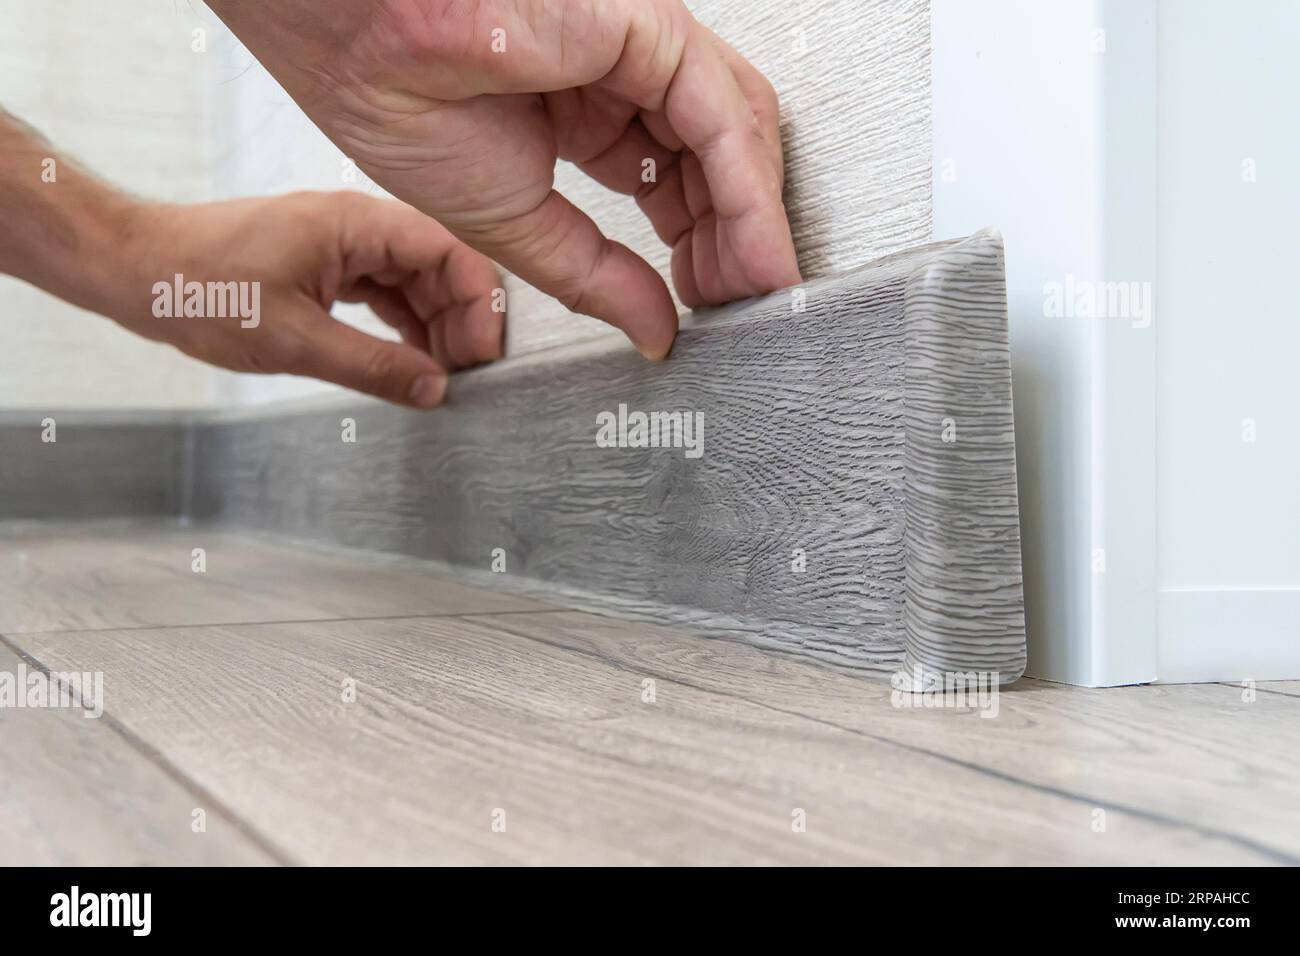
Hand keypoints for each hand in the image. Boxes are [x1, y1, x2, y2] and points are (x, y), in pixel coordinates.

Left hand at [114, 192, 502, 407]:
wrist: (137, 272)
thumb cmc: (201, 290)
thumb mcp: (294, 340)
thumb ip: (373, 366)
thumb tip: (435, 390)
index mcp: (355, 224)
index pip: (448, 251)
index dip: (479, 301)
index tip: (485, 354)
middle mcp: (356, 226)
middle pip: (439, 267)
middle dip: (461, 321)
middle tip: (466, 377)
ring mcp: (341, 245)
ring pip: (414, 283)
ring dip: (435, 328)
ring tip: (443, 377)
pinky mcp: (325, 266)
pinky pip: (384, 294)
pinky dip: (404, 327)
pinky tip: (411, 362)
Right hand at [208, 0, 801, 359]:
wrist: (351, 46)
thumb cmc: (397, 103)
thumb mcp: (517, 228)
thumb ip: (596, 279)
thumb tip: (658, 331)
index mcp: (581, 110)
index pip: (669, 177)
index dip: (698, 241)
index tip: (708, 298)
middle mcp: (617, 76)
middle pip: (712, 157)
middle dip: (731, 236)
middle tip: (740, 300)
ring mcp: (636, 47)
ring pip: (732, 131)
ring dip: (750, 219)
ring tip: (754, 286)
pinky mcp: (647, 27)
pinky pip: (721, 113)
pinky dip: (746, 190)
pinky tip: (753, 247)